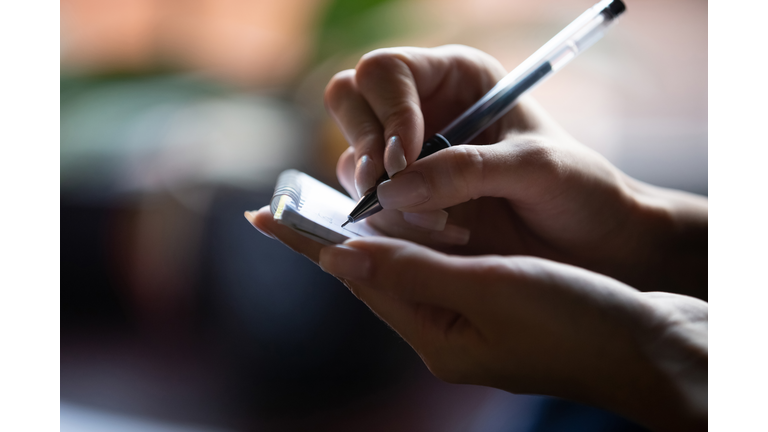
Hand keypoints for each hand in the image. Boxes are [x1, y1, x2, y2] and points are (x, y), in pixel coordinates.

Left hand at [246, 208, 707, 431]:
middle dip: (331, 240)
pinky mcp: (498, 311)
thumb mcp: (489, 289)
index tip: (263, 215)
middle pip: (376, 278)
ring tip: (331, 211)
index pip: (358, 279)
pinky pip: (440, 275)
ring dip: (370, 241)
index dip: (309, 243)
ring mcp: (472, 326)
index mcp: (437, 338)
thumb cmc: (575, 320)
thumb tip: (342, 256)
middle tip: (289, 207)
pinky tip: (402, 231)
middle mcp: (446, 336)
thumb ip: (414, 271)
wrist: (649, 346)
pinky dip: (414, 247)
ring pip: (406, 274)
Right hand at [325, 45, 706, 298]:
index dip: (388, 110)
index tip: (406, 158)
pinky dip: (393, 227)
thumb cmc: (577, 188)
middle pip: (350, 102)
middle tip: (391, 187)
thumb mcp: (534, 168)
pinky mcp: (407, 203)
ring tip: (443, 226)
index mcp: (457, 79)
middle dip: (366, 148)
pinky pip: (369, 207)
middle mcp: (424, 112)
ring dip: (385, 199)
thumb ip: (466, 170)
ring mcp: (409, 160)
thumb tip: (393, 187)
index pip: (387, 72)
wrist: (591, 243)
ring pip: (354, 162)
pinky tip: (444, 236)